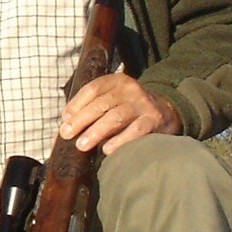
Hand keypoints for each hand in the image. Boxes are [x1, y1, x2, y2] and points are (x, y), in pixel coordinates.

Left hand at [58, 73, 181, 156]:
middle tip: (67, 134)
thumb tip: (66, 124)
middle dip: (81, 120)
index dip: (76, 104)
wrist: (167, 111)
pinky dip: (119, 141)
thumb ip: (92, 107)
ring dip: (96, 132)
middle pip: (101, 104)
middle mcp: (130, 89)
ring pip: (116, 117)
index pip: (92, 89)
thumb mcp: (113, 98)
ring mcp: (143, 104)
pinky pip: (135, 131)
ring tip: (81, 145)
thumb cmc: (129, 108)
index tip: (65, 119)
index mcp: (116, 81)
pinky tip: (107, 150)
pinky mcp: (154, 120)